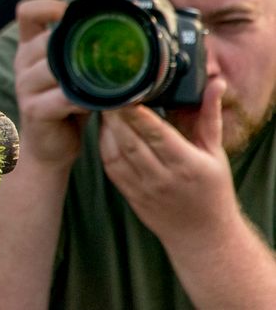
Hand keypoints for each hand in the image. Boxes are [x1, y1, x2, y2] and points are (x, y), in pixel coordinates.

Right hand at [14, 0, 91, 169]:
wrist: (48, 148)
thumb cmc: (64, 105)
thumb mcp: (69, 72)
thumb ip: (80, 51)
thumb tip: (122, 31)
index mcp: (29, 48)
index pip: (27, 11)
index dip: (49, 5)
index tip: (72, 14)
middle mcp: (23, 63)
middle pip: (46, 38)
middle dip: (77, 45)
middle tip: (106, 53)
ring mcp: (26, 87)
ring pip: (54, 66)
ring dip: (84, 73)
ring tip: (106, 81)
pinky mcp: (34, 110)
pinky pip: (63, 97)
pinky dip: (86, 99)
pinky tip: (97, 103)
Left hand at [99, 77, 236, 244]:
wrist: (202, 235)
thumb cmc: (212, 189)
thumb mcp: (215, 153)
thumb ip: (209, 117)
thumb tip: (216, 83)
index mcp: (187, 165)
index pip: (157, 134)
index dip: (138, 113)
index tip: (126, 91)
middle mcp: (163, 178)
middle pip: (131, 142)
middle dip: (115, 115)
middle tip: (106, 90)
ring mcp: (143, 189)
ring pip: (115, 154)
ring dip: (105, 128)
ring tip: (102, 104)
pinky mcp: (129, 195)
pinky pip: (110, 167)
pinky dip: (103, 145)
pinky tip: (103, 128)